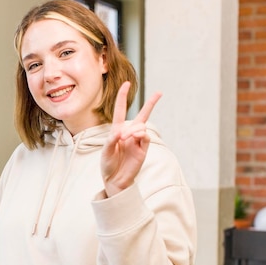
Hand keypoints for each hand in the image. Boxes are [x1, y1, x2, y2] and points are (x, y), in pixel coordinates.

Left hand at [101, 82, 161, 196]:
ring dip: (134, 129)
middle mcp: (128, 133)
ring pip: (142, 126)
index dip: (122, 97)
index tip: (126, 84)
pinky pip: (145, 137)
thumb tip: (122, 132)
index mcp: (117, 130)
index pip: (120, 110)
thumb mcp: (105, 152)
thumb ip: (112, 140)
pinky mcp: (142, 149)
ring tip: (125, 138)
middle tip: (159, 92)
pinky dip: (140, 134)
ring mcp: (137, 141)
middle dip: (151, 103)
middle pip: (142, 115)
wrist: (114, 180)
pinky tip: (135, 137)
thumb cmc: (108, 165)